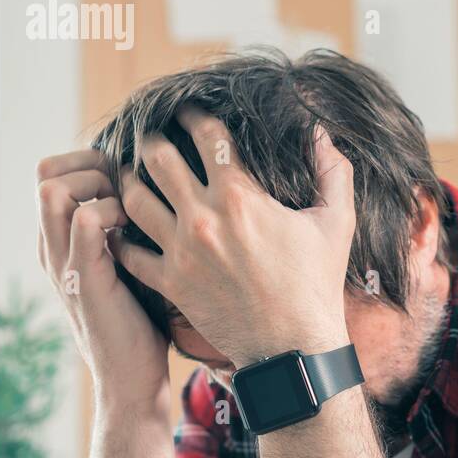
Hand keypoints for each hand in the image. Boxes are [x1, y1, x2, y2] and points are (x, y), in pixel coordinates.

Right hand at [35, 149, 170, 416]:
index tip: (128, 177)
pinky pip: (84, 220)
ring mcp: (64, 263)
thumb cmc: (141, 324)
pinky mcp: (84, 279)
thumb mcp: (129, 267)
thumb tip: (159, 192)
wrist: (132, 381)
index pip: (52, 174)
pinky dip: (112, 210)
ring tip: (131, 207)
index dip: (90, 163)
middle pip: (46, 174)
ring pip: (53, 190)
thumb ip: (127, 232)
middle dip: (92, 166)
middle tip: (131, 188)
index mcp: (60, 244)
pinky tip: (138, 230)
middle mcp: (53, 249)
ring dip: (97, 185)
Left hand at [112, 108, 354, 365]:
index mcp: (241, 197)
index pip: (206, 137)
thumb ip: (334, 171)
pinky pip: (128, 252)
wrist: (294, 348)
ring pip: (133, 200)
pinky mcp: (169, 283)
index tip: (186, 109)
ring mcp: (181, 252)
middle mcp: (203, 218)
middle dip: (151, 140)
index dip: (193, 115)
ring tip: (130, 174)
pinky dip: (120, 235)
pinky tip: (121, 226)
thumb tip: (321, 133)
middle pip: (158, 159)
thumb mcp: (337, 222)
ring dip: (129, 181)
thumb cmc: (317, 284)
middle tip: (150, 135)